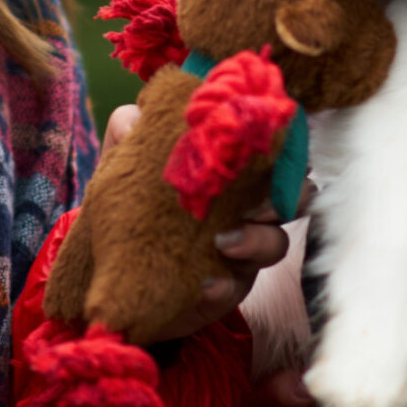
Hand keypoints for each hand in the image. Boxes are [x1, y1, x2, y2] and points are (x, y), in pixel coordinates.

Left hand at [100, 102, 291, 341]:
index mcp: (230, 174)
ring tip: (224, 242)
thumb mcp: (120, 171)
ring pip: (276, 242)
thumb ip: (126, 141)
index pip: (272, 153)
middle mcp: (245, 208)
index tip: (270, 146)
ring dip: (257, 239)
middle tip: (260, 202)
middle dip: (288, 197)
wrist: (113, 274)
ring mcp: (240, 250)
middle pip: (294, 197)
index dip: (284, 148)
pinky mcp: (225, 289)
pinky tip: (206, 284)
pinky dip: (224, 286)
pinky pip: (237, 288)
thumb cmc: (127, 210)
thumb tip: (134, 118)